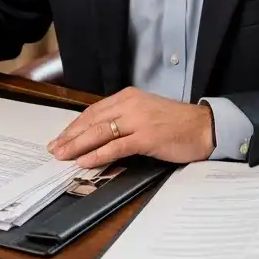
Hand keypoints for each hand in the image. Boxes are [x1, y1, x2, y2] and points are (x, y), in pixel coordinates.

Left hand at [46, 87, 214, 168]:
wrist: (204, 127)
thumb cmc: (175, 123)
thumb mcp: (144, 113)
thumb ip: (123, 120)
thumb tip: (97, 136)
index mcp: (127, 97)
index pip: (93, 111)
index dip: (74, 126)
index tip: (60, 138)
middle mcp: (130, 105)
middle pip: (92, 120)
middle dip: (70, 136)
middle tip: (54, 149)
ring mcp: (138, 120)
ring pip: (100, 132)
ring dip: (78, 145)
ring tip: (63, 156)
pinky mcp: (147, 137)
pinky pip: (116, 146)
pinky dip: (98, 154)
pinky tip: (85, 161)